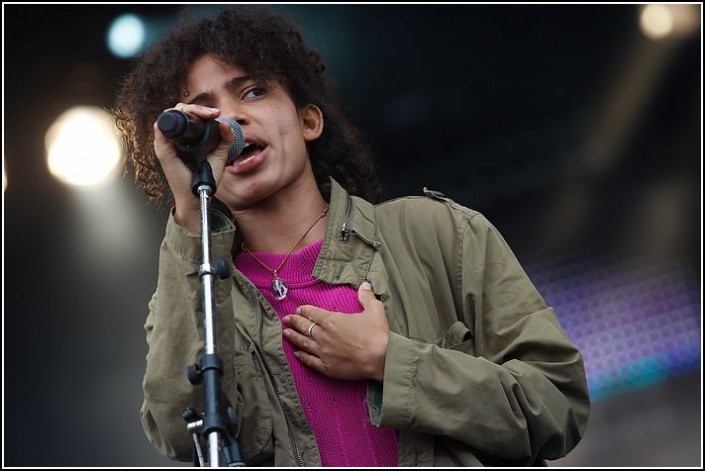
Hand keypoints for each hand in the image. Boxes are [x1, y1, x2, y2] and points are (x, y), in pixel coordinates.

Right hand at [153, 104, 235, 231]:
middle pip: (179, 111)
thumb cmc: (204, 177)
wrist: (197, 196)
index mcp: (187, 137)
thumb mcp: (219, 156)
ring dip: (185, 111)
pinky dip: (170, 121)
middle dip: (196, 107)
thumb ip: (225, 139)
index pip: (189, 115)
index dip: (201, 110)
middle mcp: (176, 138)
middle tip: (211, 114)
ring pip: (169, 116)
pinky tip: (186, 121)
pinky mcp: (163, 151)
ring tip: (203, 115)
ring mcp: (167, 144)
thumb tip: (225, 122)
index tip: (216, 114)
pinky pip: (161, 130)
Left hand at [282, 282, 388, 381]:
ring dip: (293, 337)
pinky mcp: (326, 367)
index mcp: (332, 320)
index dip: (304, 310)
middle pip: (304, 327)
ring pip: (303, 343)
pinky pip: (309, 361)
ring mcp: (323, 352)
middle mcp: (323, 335)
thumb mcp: (375, 309)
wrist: (381, 359)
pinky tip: (296, 353)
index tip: (298, 309)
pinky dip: (302, 356)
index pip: (313, 313)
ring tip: (285, 333)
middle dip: (294, 321)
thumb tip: (365, 284)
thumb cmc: (377, 334)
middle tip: (286, 319)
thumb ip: (366, 296)